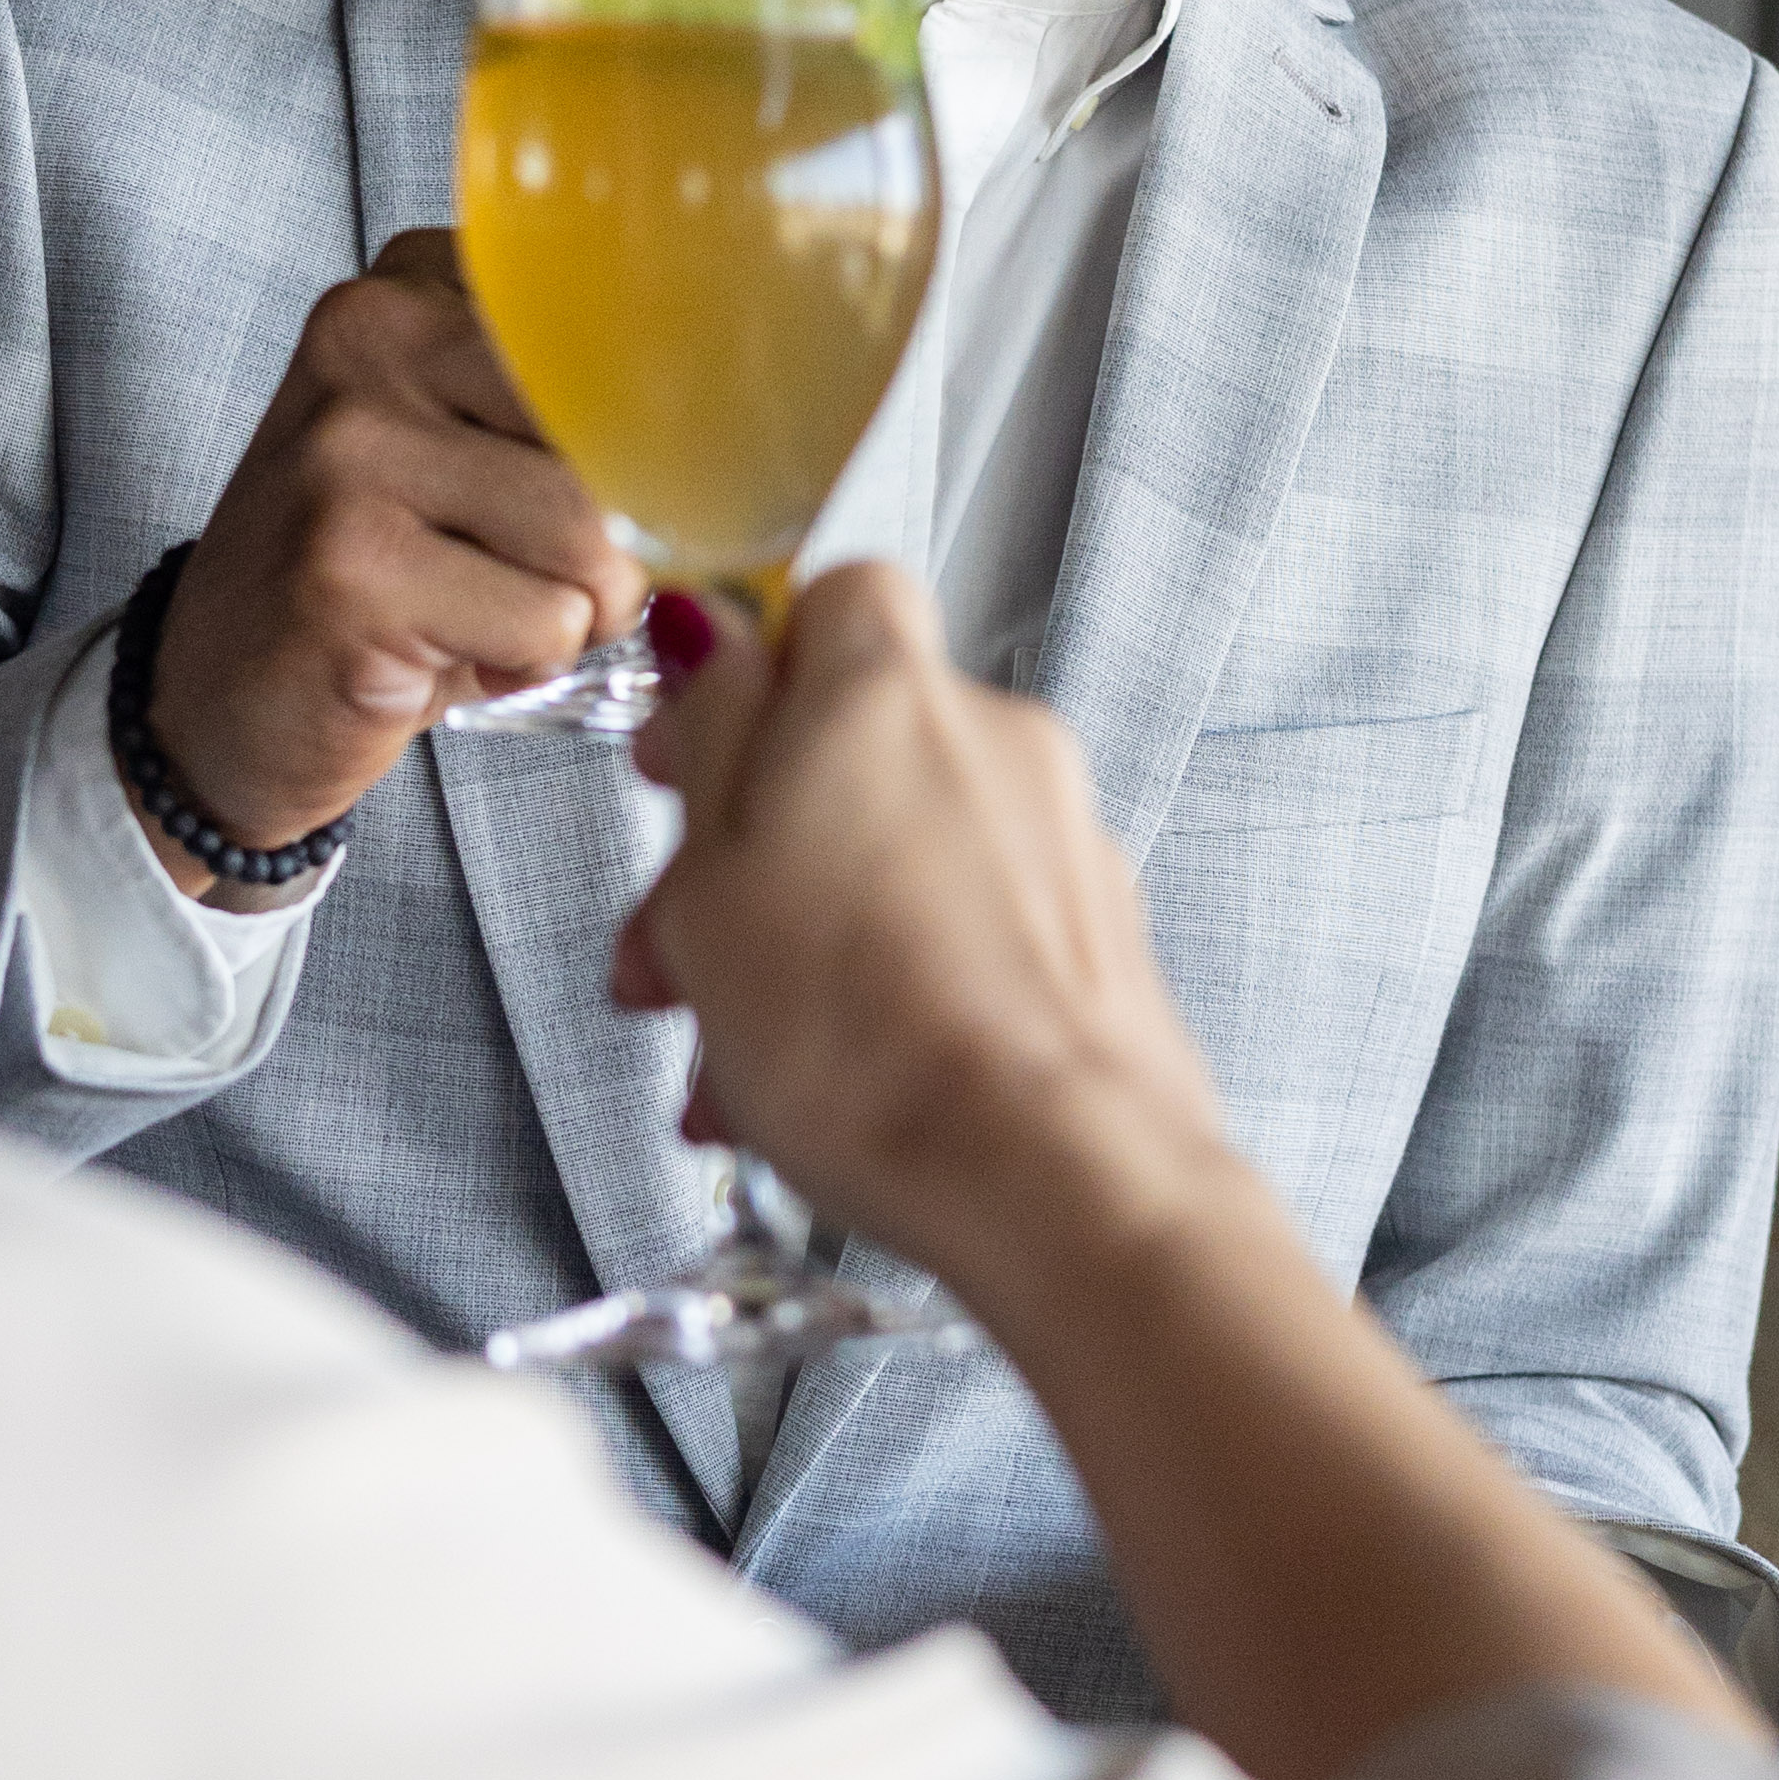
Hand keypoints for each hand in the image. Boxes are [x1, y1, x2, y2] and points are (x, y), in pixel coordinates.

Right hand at [139, 233, 633, 888]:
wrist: (215, 696)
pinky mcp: (349, 565)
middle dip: (619, 537)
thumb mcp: (463, 447)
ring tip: (492, 614)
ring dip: (577, 611)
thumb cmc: (371, 576)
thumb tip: (745, 441)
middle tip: (541, 576)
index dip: (649, 434)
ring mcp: (350, 449)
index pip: (617, 327)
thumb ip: (572, 408)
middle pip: (615, 432)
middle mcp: (371, 337)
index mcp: (410, 281)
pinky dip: (528, 661)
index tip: (614, 480)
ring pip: (593, 535)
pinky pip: (546, 621)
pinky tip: (449, 652)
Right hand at [611, 560, 1236, 1297]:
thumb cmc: (875, 1046)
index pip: (830, 599)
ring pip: (900, 864)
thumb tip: (708, 640)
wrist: (1056, 1179)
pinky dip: (896, 992)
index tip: (688, 759)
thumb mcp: (714, 877)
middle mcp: (998, 746)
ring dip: (809, 947)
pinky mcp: (1099, 947)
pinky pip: (968, 938)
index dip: (749, 676)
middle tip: (679, 954)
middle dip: (752, 855)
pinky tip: (836, 1091)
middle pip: (853, 755)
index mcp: (889, 696)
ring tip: (738, 1069)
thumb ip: (713, 738)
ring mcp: (1063, 847)